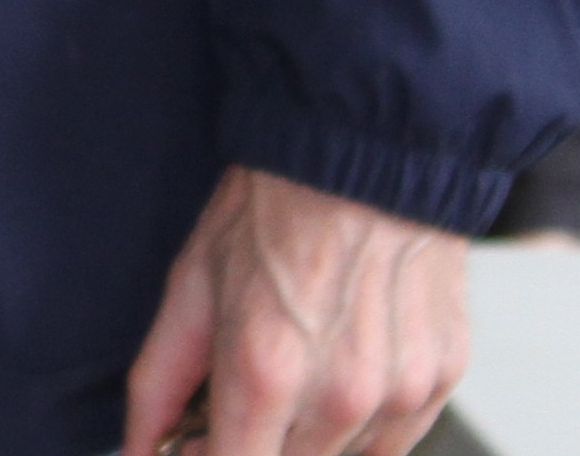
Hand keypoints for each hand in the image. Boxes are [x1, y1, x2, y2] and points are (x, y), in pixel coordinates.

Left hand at [123, 164, 467, 455]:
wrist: (363, 154)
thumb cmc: (273, 210)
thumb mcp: (190, 285)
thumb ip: (158, 382)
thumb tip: (137, 449)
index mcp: (266, 372)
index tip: (197, 445)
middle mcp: (339, 396)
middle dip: (252, 444)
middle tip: (234, 399)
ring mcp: (398, 393)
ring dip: (307, 438)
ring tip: (291, 369)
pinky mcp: (441, 382)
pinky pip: (392, 439)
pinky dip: (359, 423)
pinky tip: (338, 366)